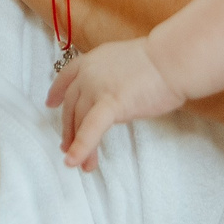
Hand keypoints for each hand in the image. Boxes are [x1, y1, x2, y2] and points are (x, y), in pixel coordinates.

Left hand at [47, 34, 187, 170]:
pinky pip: (91, 129)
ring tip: (80, 164)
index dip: (57, 91)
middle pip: (72, 105)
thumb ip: (114, 76)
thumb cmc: (161, 61)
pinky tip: (76, 162)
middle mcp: (89, 73)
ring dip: (78, 145)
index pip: (67, 76)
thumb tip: (116, 93)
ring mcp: (97, 88)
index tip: (51, 103)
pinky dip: (82, 147)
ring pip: (80, 121)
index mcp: (93, 60)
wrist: (172, 59)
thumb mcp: (126, 62)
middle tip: (66, 146)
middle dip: (68, 128)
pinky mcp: (110, 104)